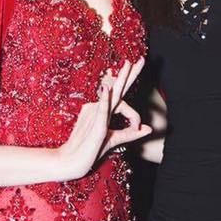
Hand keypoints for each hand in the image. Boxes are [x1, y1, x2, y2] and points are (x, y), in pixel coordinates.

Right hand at [58, 59, 150, 179]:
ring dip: (120, 80)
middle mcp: (98, 108)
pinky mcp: (95, 125)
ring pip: (112, 96)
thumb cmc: (91, 150)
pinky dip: (104, 100)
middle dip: (129, 74)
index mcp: (103, 110)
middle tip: (140, 60)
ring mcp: (95, 114)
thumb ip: (130, 133)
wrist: (71, 161)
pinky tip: (106, 89)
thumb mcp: (114, 140)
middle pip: (117, 89)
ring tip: (128, 65)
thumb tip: (148, 129)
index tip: (140, 128)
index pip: (122, 101)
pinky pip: (101, 110)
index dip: (135, 115)